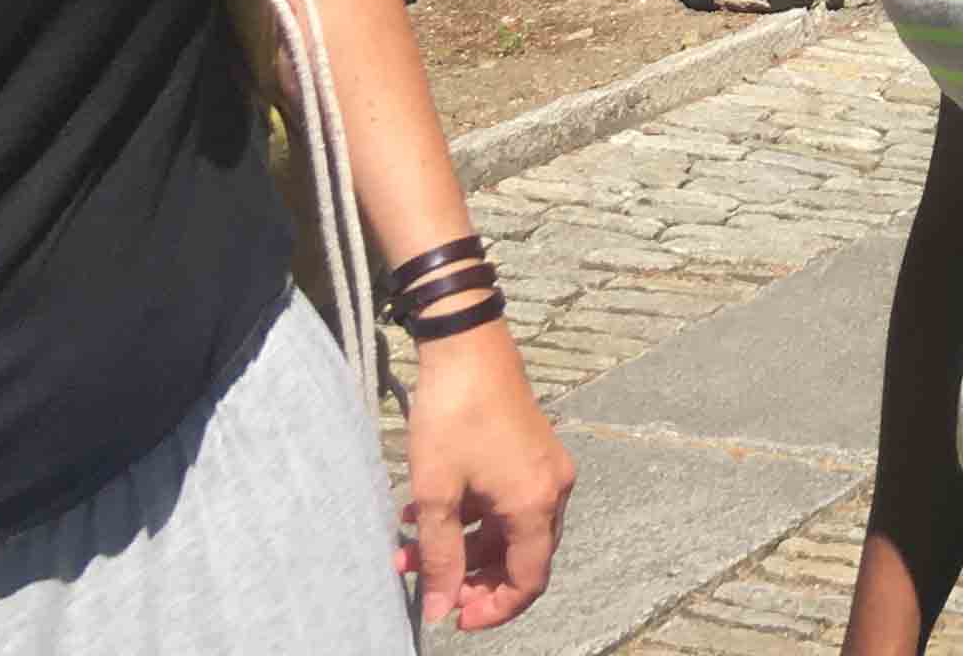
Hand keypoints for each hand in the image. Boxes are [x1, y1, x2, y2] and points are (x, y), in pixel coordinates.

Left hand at [399, 328, 574, 629]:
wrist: (467, 345)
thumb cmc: (453, 415)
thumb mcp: (438, 493)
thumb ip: (441, 556)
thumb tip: (440, 608)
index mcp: (536, 503)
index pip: (529, 580)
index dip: (494, 608)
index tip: (455, 617)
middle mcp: (552, 488)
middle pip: (522, 558)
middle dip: (473, 578)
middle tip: (430, 585)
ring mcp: (545, 467)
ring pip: (510, 530)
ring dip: (464, 546)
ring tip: (410, 548)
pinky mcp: (531, 451)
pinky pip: (508, 502)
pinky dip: (473, 517)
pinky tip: (426, 513)